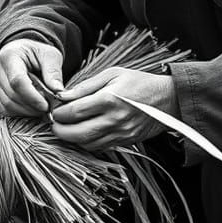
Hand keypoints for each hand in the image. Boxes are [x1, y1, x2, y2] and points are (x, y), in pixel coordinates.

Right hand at [0, 39, 64, 115]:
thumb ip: (53, 72)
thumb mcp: (49, 55)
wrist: (21, 53)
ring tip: (42, 110)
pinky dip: (21, 114)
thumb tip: (59, 92)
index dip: (32, 96)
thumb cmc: (36, 53)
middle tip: (49, 109)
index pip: (17, 81)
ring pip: (8, 105)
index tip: (46, 106)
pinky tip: (33, 110)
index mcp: (9, 56)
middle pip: (12, 96)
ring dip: (27, 112)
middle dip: (32, 106)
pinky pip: (5, 110)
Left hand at [49, 67, 178, 151]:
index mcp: (109, 99)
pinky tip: (82, 133)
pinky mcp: (124, 142)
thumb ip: (86, 86)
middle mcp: (114, 120)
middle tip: (54, 122)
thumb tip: (63, 95)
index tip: (54, 109)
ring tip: (66, 128)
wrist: (167, 100)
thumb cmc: (139, 83)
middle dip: (60, 130)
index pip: (74, 112)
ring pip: (86, 144)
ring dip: (71, 139)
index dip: (58, 113)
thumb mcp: (112, 74)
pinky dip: (86, 143)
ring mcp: (119, 134)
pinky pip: (99, 147)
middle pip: (77, 134)